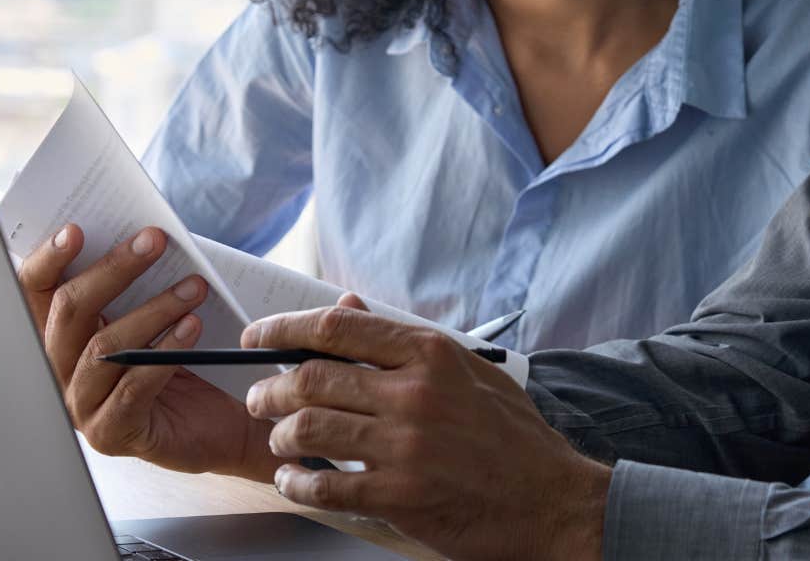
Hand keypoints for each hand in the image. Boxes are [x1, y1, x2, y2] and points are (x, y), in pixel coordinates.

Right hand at [17, 223, 285, 480]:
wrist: (222, 422)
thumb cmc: (185, 359)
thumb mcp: (154, 314)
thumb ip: (135, 283)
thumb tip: (142, 235)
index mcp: (61, 335)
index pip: (36, 292)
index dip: (48, 259)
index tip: (76, 230)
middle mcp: (60, 370)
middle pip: (69, 312)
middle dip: (113, 270)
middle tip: (155, 241)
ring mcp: (81, 406)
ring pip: (103, 348)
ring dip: (153, 310)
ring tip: (193, 286)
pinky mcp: (111, 433)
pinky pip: (131, 388)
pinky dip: (164, 353)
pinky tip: (192, 327)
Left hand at [244, 298, 609, 560]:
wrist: (552, 501)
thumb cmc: (514, 438)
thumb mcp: (469, 372)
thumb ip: (405, 342)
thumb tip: (348, 308)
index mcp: (430, 355)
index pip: (336, 329)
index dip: (283, 328)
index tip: (257, 336)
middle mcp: (414, 394)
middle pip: (311, 378)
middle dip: (270, 388)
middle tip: (259, 398)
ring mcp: (405, 446)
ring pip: (308, 428)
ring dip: (279, 435)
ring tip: (278, 440)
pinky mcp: (400, 495)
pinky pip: (325, 485)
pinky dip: (297, 482)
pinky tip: (293, 481)